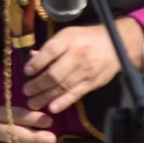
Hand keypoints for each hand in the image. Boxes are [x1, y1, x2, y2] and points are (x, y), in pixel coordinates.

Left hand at [22, 17, 143, 113]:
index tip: (26, 72)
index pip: (50, 51)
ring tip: (32, 103)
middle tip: (26, 91)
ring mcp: (86, 71)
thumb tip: (31, 57)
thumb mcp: (68, 34)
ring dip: (46, 97)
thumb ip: (50, 47)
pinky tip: (52, 108)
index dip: (36, 63)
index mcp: (69, 39)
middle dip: (38, 85)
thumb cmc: (87, 38)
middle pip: (55, 73)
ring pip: (63, 86)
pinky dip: (63, 102)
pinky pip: (76, 94)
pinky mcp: (93, 83)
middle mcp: (77, 55)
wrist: (117, 44)